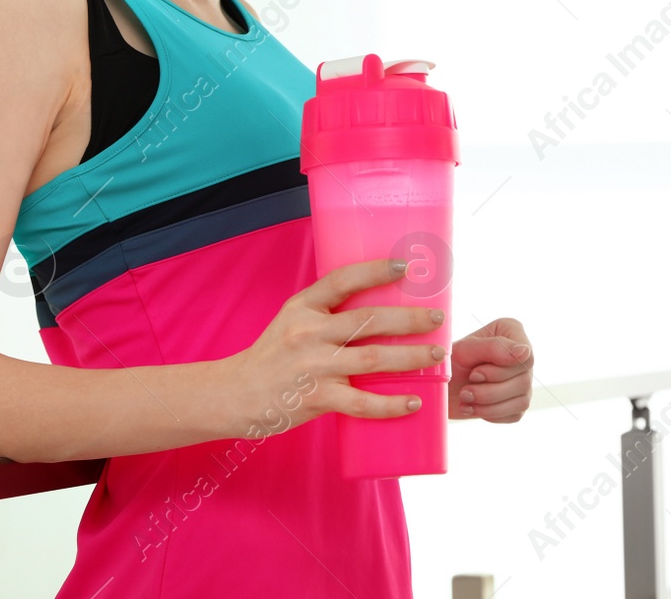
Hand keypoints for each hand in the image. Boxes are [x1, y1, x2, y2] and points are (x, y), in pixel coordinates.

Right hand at [226, 257, 445, 438]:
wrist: (233, 394)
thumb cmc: (271, 356)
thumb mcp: (291, 320)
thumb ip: (326, 311)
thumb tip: (377, 303)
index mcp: (303, 307)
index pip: (342, 280)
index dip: (375, 271)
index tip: (406, 266)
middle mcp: (309, 333)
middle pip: (367, 321)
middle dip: (408, 318)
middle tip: (438, 317)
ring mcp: (313, 366)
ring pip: (372, 359)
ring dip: (409, 357)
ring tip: (435, 354)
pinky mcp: (315, 398)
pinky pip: (361, 403)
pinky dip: (390, 404)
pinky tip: (413, 402)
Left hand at [447, 317, 532, 422]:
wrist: (440, 385)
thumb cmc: (451, 361)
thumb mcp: (466, 350)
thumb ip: (494, 347)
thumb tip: (525, 351)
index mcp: (513, 333)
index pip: (525, 356)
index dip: (501, 370)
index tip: (475, 374)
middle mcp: (523, 357)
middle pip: (524, 380)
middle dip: (489, 390)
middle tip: (465, 389)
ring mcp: (523, 382)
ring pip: (521, 401)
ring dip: (488, 404)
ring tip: (466, 398)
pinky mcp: (517, 404)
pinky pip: (514, 415)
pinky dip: (490, 414)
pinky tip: (473, 407)